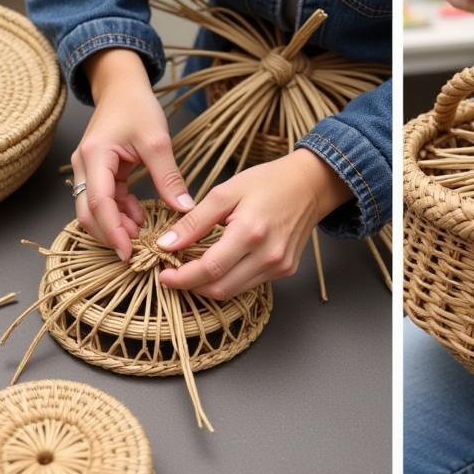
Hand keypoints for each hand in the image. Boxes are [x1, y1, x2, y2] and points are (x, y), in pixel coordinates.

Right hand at [72, 49, 192, 260]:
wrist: (123, 86)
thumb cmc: (137, 106)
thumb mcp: (158, 140)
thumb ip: (168, 176)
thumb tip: (185, 208)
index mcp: (95, 156)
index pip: (98, 202)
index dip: (112, 230)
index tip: (129, 251)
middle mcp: (84, 165)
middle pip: (89, 212)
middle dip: (110, 234)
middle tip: (136, 251)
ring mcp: (88, 169)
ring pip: (95, 208)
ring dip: (116, 224)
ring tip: (143, 236)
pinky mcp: (98, 170)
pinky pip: (105, 198)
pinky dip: (120, 211)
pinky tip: (139, 218)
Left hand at [156, 149, 352, 300]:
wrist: (310, 184)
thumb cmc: (269, 181)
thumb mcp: (226, 191)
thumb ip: (195, 220)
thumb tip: (166, 244)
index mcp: (251, 232)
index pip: (209, 269)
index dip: (181, 278)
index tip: (163, 274)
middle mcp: (268, 255)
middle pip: (219, 288)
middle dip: (191, 285)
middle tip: (174, 272)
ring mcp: (279, 266)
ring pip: (233, 291)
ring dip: (208, 285)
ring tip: (194, 267)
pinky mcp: (285, 270)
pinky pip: (249, 284)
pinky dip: (229, 279)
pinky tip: (221, 263)